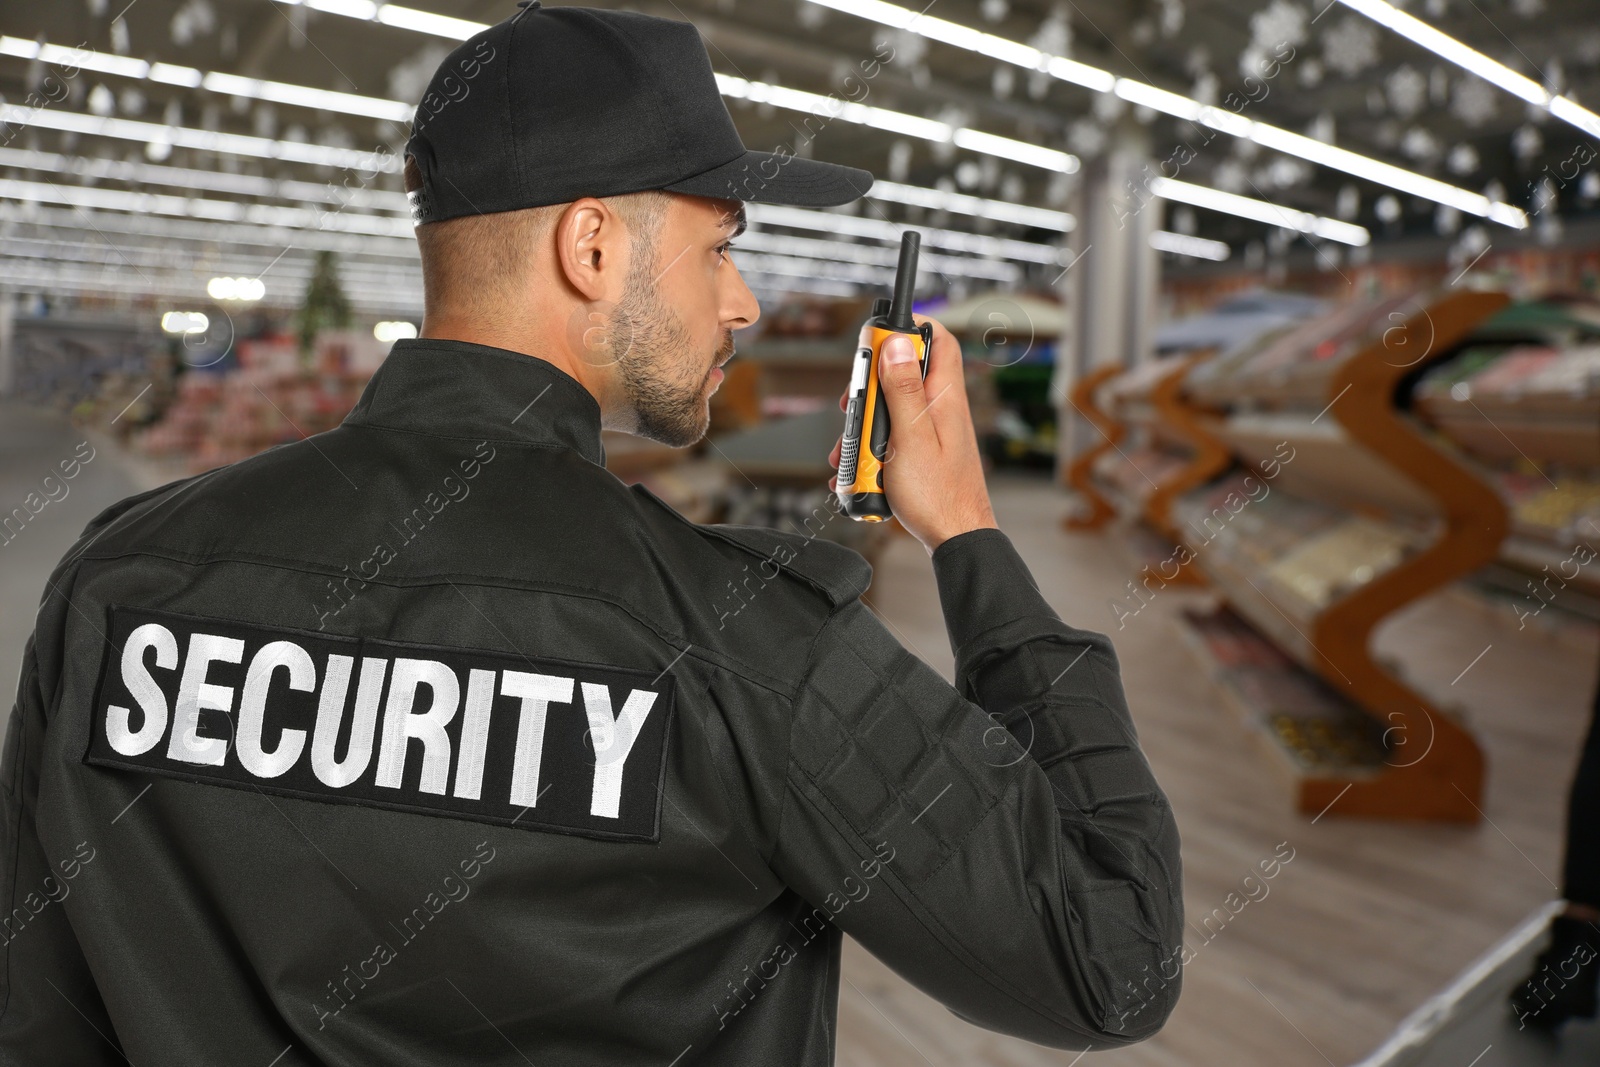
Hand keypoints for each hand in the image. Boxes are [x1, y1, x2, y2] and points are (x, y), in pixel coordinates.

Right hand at [827, 315, 997, 553]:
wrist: (954, 539)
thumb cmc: (938, 496)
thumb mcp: (911, 437)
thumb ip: (903, 389)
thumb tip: (898, 343)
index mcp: (944, 397)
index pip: (938, 340)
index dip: (911, 328)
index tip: (879, 336)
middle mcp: (940, 409)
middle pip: (901, 375)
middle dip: (870, 388)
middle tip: (852, 405)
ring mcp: (930, 432)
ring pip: (890, 410)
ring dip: (863, 427)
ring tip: (847, 451)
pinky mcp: (921, 453)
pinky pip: (890, 439)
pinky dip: (870, 451)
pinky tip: (856, 473)